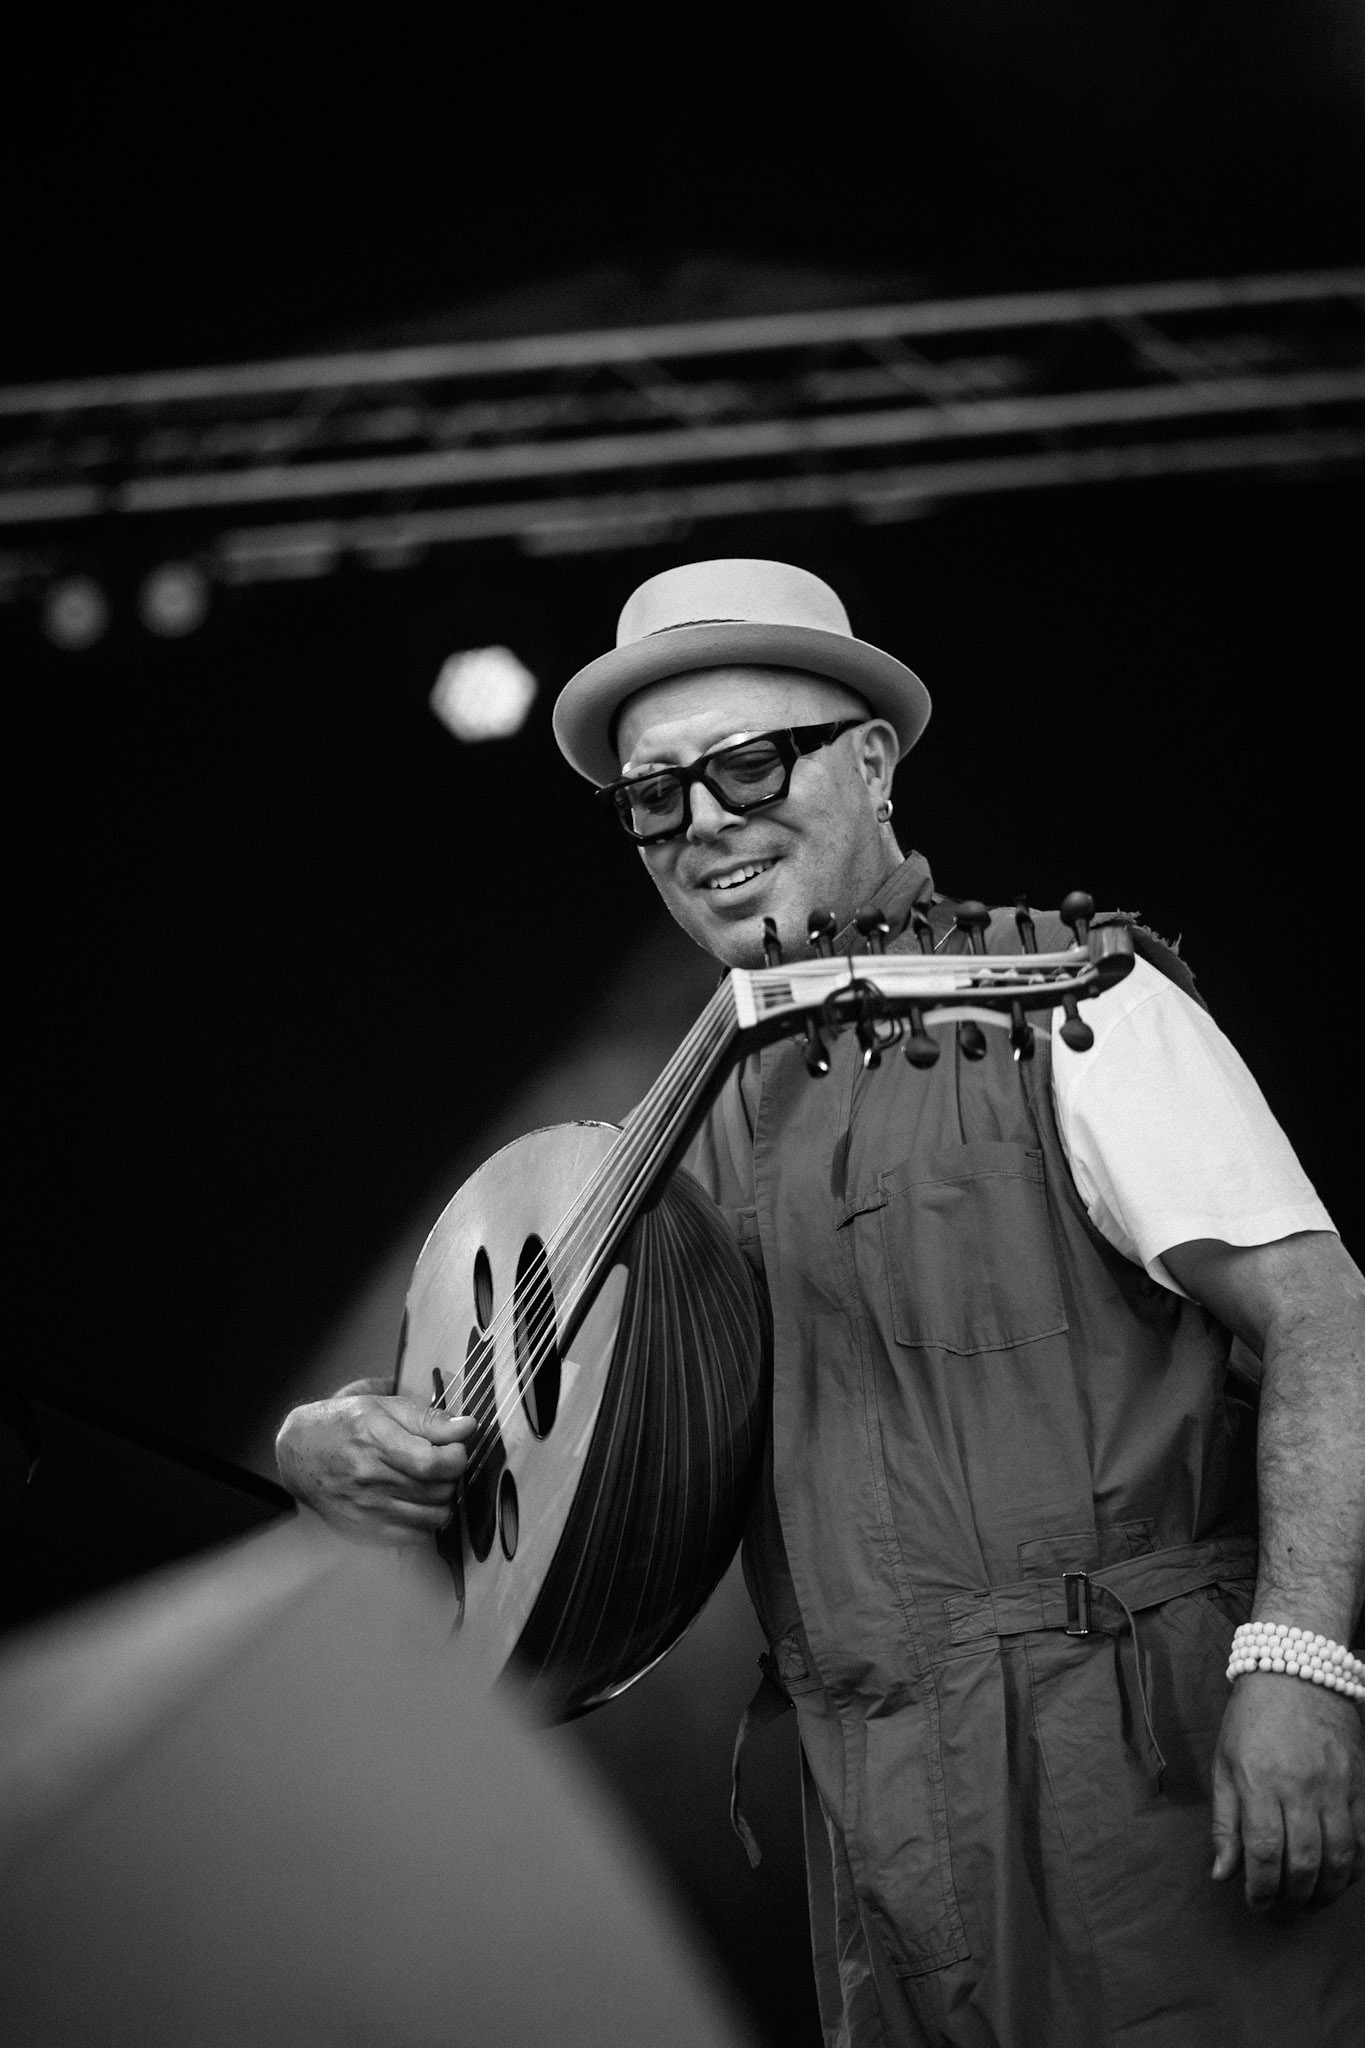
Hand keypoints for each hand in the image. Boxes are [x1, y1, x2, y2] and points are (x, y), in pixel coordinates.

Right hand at [275, 1376, 475, 1545]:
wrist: (300, 1454)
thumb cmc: (343, 1425)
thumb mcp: (384, 1407)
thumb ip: (429, 1419)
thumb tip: (467, 1427)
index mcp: (376, 1441)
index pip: (434, 1463)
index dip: (457, 1456)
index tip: (456, 1448)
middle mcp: (370, 1479)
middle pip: (439, 1490)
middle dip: (451, 1476)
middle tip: (442, 1462)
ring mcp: (367, 1509)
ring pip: (434, 1516)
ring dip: (442, 1499)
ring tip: (431, 1482)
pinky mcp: (365, 1530)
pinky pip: (416, 1536)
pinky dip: (425, 1520)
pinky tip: (416, 1501)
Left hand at [1211, 1672, 1364, 1908]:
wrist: (1296, 1672)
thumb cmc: (1252, 1719)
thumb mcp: (1224, 1762)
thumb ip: (1224, 1821)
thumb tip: (1222, 1874)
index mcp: (1259, 1780)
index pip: (1263, 1851)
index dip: (1261, 1888)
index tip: (1256, 1903)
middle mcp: (1300, 1787)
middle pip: (1304, 1861)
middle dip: (1293, 1896)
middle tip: (1284, 1908)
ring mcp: (1336, 1786)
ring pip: (1339, 1857)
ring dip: (1326, 1891)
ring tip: (1311, 1901)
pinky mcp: (1361, 1784)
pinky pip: (1364, 1840)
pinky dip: (1355, 1868)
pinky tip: (1340, 1878)